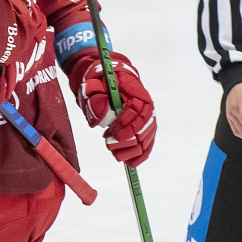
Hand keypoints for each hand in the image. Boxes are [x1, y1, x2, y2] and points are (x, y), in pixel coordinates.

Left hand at [69, 50, 156, 166]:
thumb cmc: (101, 81)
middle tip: (108, 143)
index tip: (112, 135)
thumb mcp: (93, 84)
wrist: (109, 79)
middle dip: (126, 142)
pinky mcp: (145, 128)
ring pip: (145, 141)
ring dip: (129, 151)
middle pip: (143, 131)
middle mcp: (146, 106)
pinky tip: (129, 162)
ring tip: (112, 149)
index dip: (128, 128)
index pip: (140, 114)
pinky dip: (139, 156)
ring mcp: (147, 118)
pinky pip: (147, 145)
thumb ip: (96, 98)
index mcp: (137, 93)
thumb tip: (104, 116)